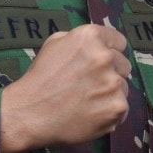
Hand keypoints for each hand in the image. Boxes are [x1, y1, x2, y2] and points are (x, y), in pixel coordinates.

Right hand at [0, 24, 130, 152]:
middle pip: (124, 65)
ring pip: (123, 88)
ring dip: (110, 94)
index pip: (119, 42)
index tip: (99, 64)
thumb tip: (98, 45)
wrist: (28, 113)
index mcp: (91, 37)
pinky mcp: (117, 107)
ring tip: (87, 102)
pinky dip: (109, 114)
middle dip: (111, 73)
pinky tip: (91, 115)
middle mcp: (106, 57)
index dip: (109, 52)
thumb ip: (80, 40)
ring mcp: (113, 83)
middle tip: (90, 85)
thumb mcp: (55, 44)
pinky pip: (121, 109)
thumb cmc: (40, 78)